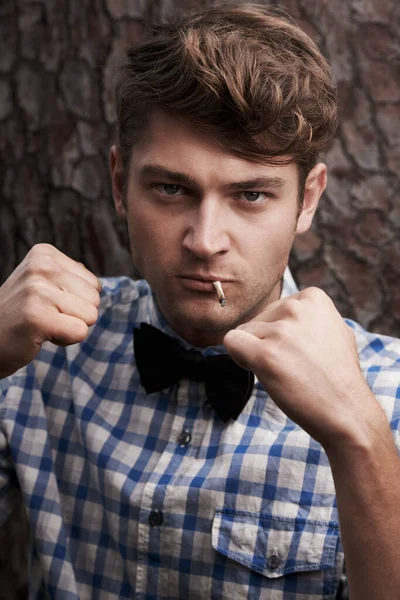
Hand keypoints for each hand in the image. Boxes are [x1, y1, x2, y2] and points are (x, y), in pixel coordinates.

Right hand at [0, 244, 100, 378]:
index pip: (94, 285)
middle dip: (75, 315)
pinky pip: (80, 332)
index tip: (46, 304)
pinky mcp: (37, 316)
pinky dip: (64, 340)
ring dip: (69, 327)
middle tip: (44, 316)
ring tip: (41, 323)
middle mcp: (40, 266)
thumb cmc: (21, 314)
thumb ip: (71, 278)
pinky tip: (40, 334)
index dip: (75, 301)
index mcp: (44, 254)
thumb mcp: (42, 283)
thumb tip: (98, 285)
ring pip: (90, 316)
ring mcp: (37, 290)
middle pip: (95, 299)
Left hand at [224, 287, 379, 448]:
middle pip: (258, 319)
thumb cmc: (337, 375)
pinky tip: (260, 371)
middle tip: (292, 365)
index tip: (297, 351)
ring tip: (283, 372)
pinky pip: (231, 341)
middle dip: (266, 342)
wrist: (347, 411)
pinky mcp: (265, 355)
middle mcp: (297, 308)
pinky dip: (239, 357)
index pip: (275, 308)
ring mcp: (281, 331)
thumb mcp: (334, 330)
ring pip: (244, 332)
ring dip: (255, 353)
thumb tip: (287, 309)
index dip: (279, 332)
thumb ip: (310, 316)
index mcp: (313, 298)